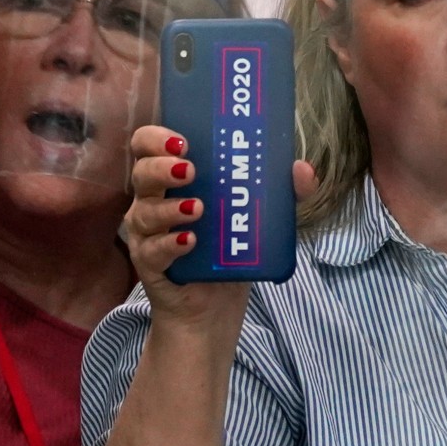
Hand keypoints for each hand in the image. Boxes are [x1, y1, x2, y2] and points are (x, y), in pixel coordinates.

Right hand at [124, 124, 316, 329]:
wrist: (213, 307)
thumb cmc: (229, 250)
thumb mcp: (261, 218)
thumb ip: (283, 192)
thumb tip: (304, 170)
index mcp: (173, 178)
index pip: (149, 146)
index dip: (158, 137)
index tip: (183, 140)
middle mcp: (153, 200)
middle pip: (142, 173)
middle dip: (162, 167)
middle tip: (191, 170)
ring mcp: (147, 233)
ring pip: (143, 212)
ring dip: (169, 208)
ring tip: (198, 209)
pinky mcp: (149, 264)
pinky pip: (151, 250)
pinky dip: (170, 244)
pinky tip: (190, 241)